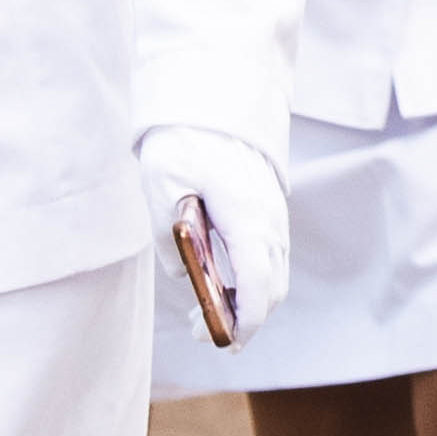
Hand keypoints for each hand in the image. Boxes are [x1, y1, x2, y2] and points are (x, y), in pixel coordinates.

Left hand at [139, 125, 287, 347]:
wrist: (213, 92)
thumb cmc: (183, 138)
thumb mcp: (161, 186)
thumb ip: (171, 238)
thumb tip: (185, 277)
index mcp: (247, 215)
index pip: (258, 285)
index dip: (245, 321)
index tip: (225, 343)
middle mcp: (270, 218)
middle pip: (272, 286)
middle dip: (245, 319)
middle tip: (204, 333)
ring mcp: (275, 212)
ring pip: (275, 272)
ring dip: (250, 300)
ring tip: (208, 313)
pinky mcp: (270, 207)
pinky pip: (271, 254)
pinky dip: (254, 278)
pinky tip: (224, 281)